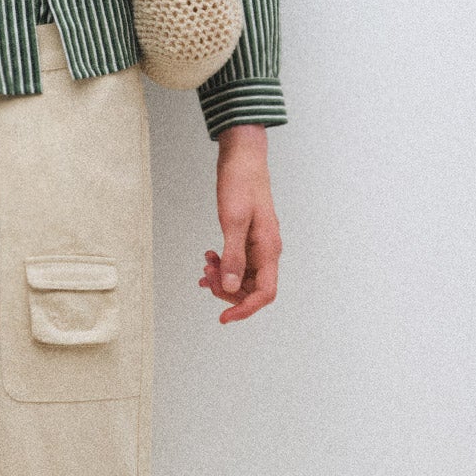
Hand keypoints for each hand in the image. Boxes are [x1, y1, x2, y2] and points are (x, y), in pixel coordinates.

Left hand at [200, 122, 279, 323]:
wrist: (243, 158)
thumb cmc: (241, 183)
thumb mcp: (233, 220)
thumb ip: (233, 256)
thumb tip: (231, 287)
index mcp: (269, 249)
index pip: (265, 293)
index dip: (245, 309)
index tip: (223, 317)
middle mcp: (267, 251)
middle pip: (252, 289)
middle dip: (228, 290)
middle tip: (206, 277)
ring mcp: (259, 245)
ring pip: (242, 277)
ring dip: (223, 278)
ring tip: (206, 265)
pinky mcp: (249, 238)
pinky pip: (238, 263)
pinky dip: (223, 266)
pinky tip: (210, 258)